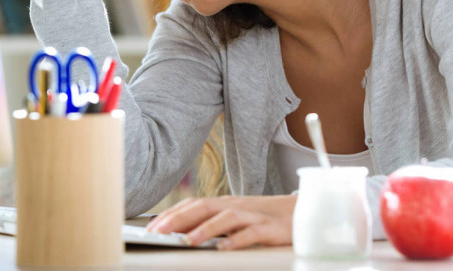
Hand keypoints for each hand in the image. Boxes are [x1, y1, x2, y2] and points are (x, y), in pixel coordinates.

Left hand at [145, 194, 296, 250]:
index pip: (192, 205)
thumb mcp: (235, 219)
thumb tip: (183, 233)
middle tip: (158, 233)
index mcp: (224, 204)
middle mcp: (236, 206)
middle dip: (178, 220)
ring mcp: (253, 216)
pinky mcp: (270, 229)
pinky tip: (224, 247)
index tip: (150, 228)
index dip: (170, 215)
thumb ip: (213, 223)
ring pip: (225, 217)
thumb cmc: (264, 219)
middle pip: (203, 207)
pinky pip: (251, 233)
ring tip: (187, 241)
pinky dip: (236, 239)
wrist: (302, 213)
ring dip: (204, 229)